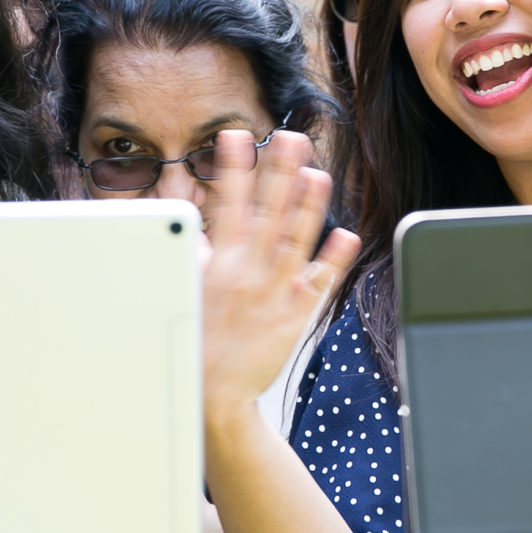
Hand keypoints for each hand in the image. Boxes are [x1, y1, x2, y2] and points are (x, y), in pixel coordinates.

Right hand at [199, 128, 361, 417]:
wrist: (213, 396)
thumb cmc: (195, 341)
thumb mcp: (186, 290)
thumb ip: (194, 253)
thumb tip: (191, 221)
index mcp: (218, 265)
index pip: (226, 205)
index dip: (233, 169)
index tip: (239, 136)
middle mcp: (248, 273)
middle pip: (267, 213)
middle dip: (279, 172)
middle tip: (292, 138)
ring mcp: (273, 294)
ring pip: (295, 241)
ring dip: (309, 206)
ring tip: (320, 174)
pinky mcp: (294, 317)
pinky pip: (317, 283)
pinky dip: (332, 259)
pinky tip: (346, 235)